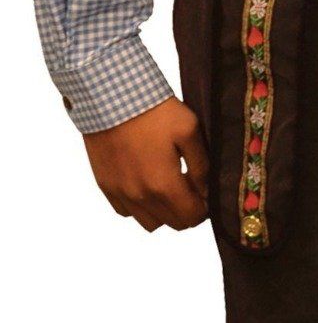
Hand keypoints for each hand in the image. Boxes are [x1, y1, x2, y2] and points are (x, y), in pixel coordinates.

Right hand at [83, 97, 208, 231]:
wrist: (111, 98)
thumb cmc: (153, 111)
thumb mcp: (189, 130)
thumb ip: (201, 165)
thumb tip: (206, 189)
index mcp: (163, 185)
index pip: (192, 217)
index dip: (205, 209)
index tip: (206, 194)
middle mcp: (140, 197)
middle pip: (173, 223)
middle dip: (187, 211)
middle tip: (191, 189)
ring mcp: (120, 193)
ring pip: (149, 222)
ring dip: (164, 212)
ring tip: (168, 188)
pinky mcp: (106, 186)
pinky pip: (126, 211)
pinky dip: (140, 206)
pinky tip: (146, 184)